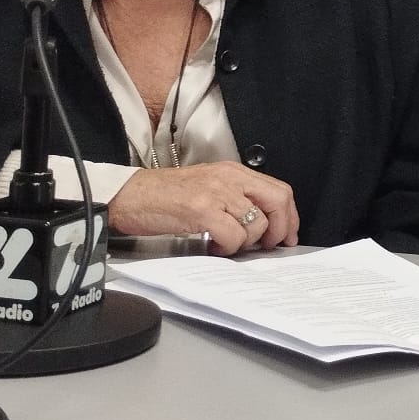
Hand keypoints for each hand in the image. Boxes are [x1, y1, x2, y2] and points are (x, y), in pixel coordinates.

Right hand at [110, 163, 299, 254]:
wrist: (129, 196)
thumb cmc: (164, 196)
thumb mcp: (208, 187)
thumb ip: (236, 198)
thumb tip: (264, 224)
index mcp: (233, 171)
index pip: (279, 190)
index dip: (289, 217)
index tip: (287, 236)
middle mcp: (229, 178)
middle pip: (277, 202)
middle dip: (279, 230)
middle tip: (267, 246)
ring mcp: (216, 192)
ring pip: (256, 224)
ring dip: (245, 243)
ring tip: (226, 244)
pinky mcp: (201, 210)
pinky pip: (232, 236)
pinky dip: (227, 248)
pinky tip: (213, 246)